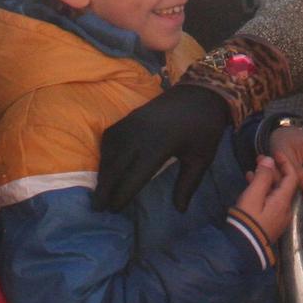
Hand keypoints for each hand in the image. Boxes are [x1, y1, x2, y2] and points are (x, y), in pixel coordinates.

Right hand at [96, 84, 232, 212]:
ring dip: (103, 172)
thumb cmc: (204, 127)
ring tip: (100, 191)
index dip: (121, 196)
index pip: (132, 178)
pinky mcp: (130, 116)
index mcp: (159, 147)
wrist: (201, 91)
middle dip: (104, 189)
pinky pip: (110, 137)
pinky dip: (105, 153)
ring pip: (109, 152)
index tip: (114, 211)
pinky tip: (106, 165)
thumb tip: (180, 210)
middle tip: (98, 208)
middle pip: (114, 167)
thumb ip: (188, 185)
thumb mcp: (202, 158)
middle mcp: (139, 135)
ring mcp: (132, 123)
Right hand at [231, 155, 301, 244]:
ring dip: (265, 180)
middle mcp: (286, 209)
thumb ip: (263, 177)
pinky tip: (250, 186)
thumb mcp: (253, 195)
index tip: (274, 153)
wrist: (241, 247)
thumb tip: (270, 161)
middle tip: (258, 161)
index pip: (292, 176)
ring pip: (276, 192)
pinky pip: (271, 201)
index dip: (285, 162)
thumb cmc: (247, 219)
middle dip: (272, 170)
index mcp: (283, 201)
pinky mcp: (271, 223)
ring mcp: (279, 218)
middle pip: (284, 184)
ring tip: (251, 172)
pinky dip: (263, 191)